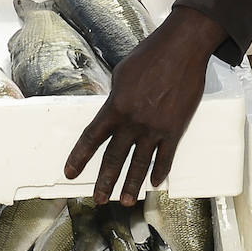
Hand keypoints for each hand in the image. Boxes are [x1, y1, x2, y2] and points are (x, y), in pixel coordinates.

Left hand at [64, 7, 222, 204]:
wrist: (181, 49)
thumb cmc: (150, 55)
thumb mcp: (122, 73)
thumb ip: (115, 97)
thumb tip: (113, 111)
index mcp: (115, 105)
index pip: (92, 137)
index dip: (79, 157)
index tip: (70, 172)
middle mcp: (133, 121)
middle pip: (114, 157)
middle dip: (105, 181)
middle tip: (99, 199)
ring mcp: (155, 128)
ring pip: (140, 164)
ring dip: (132, 185)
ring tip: (126, 201)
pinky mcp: (175, 129)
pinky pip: (166, 157)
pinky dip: (160, 171)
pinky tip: (154, 182)